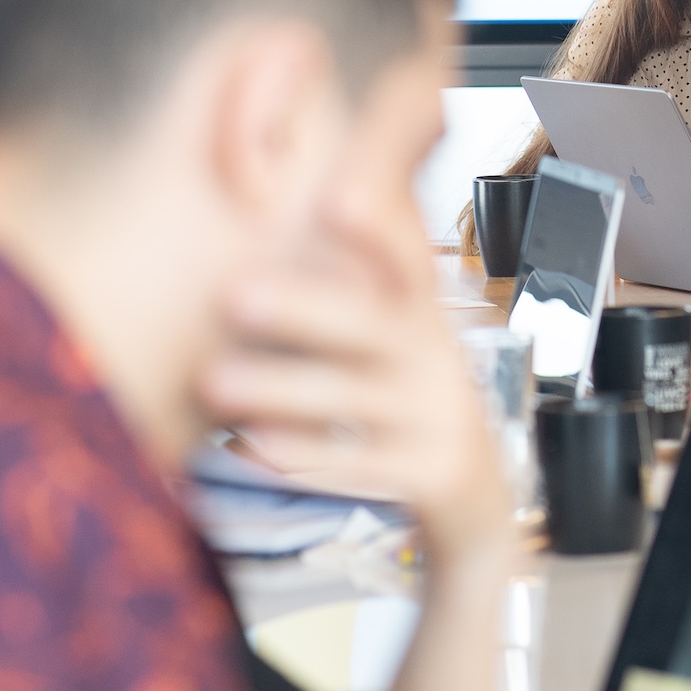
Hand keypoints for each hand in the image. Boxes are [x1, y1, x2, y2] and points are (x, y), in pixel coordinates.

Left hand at [202, 192, 512, 563]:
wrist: (476, 493)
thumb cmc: (411, 396)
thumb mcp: (402, 333)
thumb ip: (357, 281)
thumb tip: (308, 197)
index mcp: (424, 312)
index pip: (408, 258)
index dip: (376, 229)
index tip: (335, 198)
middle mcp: (438, 356)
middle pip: (372, 324)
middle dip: (302, 308)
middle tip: (232, 294)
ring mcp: (441, 416)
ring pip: (354, 398)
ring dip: (281, 387)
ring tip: (214, 382)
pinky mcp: (434, 472)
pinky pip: (363, 464)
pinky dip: (308, 454)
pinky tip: (254, 445)